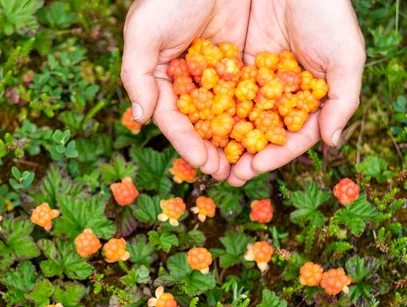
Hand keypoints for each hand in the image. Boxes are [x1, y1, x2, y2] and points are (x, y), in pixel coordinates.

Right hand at [121, 0, 249, 178]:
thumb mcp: (143, 32)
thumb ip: (136, 76)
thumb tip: (140, 118)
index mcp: (163, 79)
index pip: (176, 120)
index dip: (189, 145)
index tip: (206, 166)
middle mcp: (192, 81)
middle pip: (204, 124)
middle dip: (216, 151)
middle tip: (231, 174)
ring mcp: (220, 72)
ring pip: (230, 113)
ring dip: (239, 140)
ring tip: (252, 163)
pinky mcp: (245, 60)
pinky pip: (254, 91)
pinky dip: (260, 112)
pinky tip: (271, 131)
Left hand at [227, 0, 364, 185]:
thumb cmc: (329, 13)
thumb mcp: (345, 56)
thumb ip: (341, 101)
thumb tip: (332, 142)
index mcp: (310, 98)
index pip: (292, 136)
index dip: (274, 155)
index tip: (253, 170)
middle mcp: (283, 93)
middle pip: (262, 132)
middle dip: (245, 155)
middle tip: (227, 176)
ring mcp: (260, 80)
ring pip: (241, 116)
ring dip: (227, 140)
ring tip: (210, 159)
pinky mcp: (238, 64)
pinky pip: (224, 91)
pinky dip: (214, 109)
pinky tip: (199, 126)